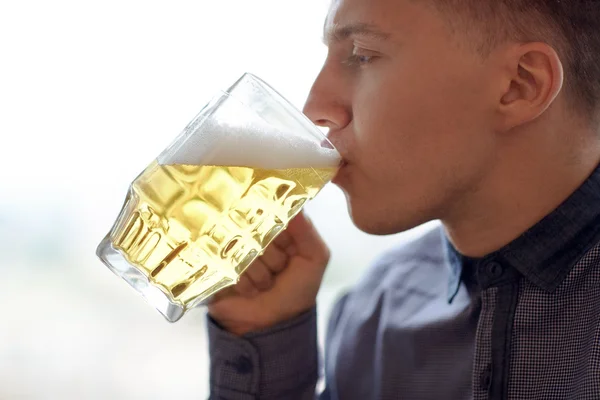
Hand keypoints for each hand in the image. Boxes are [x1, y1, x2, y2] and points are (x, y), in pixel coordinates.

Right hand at [208, 212, 329, 335]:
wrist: (272, 326)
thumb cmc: (296, 291)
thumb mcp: (315, 258)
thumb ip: (308, 230)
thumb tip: (294, 203)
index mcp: (275, 227)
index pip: (272, 212)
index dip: (281, 232)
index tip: (287, 247)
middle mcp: (251, 234)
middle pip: (257, 231)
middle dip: (273, 258)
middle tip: (278, 271)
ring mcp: (231, 250)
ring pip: (244, 250)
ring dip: (259, 274)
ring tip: (265, 285)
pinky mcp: (215, 267)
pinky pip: (228, 267)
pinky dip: (244, 284)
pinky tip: (250, 292)